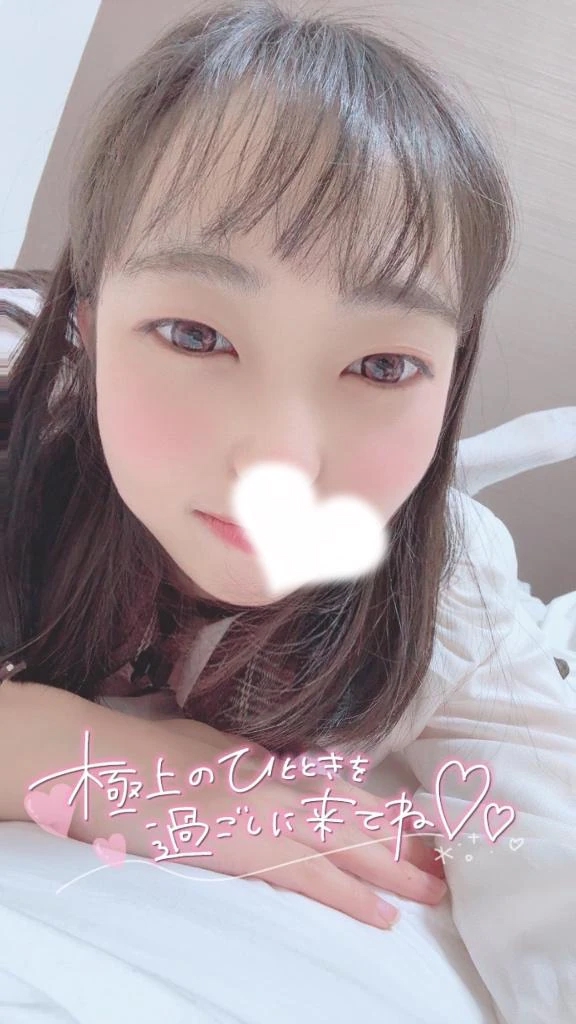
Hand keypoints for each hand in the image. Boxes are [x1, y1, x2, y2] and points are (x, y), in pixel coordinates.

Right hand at [158, 717, 446, 929]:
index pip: (335, 787)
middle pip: (353, 812)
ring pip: (345, 842)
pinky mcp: (244, 843)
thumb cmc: (136, 755)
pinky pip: (309, 876)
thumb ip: (240, 765)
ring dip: (394, 867)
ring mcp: (262, 810)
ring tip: (433, 889)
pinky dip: (349, 895)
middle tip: (446, 862)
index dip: (380, 810)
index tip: (417, 826)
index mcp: (264, 762)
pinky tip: (381, 915)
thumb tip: (263, 771)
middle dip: (402, 840)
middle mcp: (274, 781)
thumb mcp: (200, 750)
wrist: (96, 759)